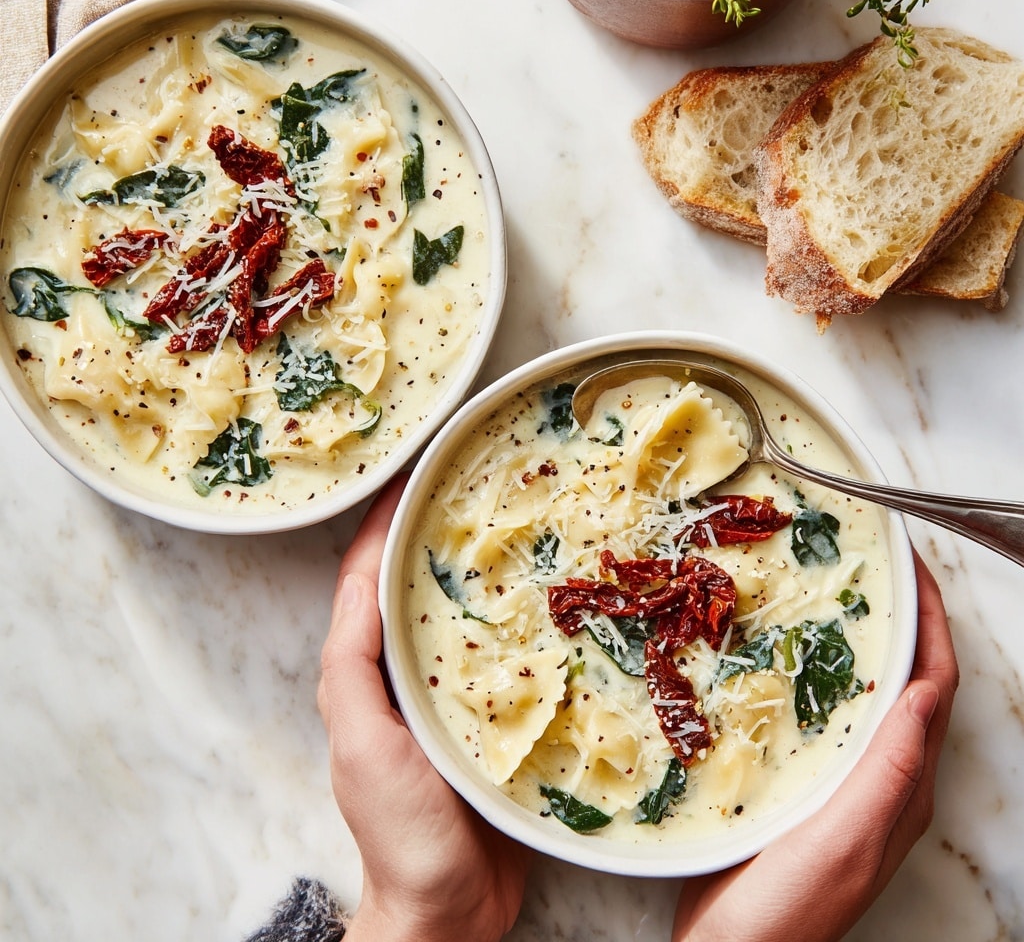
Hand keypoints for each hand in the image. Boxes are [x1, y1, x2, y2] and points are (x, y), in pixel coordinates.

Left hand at [318, 476, 530, 941]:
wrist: (447, 912)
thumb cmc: (398, 829)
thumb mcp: (363, 742)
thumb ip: (354, 667)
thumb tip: (361, 581)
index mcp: (371, 671)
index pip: (370, 578)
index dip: (387, 522)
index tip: (418, 471)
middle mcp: (412, 674)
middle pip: (424, 587)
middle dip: (445, 534)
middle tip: (484, 483)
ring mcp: (458, 696)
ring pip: (473, 617)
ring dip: (492, 572)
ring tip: (530, 525)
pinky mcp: (501, 721)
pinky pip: (514, 659)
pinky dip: (530, 624)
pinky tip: (563, 603)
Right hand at [673, 550, 958, 941]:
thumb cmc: (788, 907)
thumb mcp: (847, 837)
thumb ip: (890, 770)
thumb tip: (925, 691)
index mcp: (904, 786)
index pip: (933, 686)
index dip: (931, 622)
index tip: (912, 567)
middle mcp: (883, 781)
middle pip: (907, 682)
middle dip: (902, 621)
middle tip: (874, 568)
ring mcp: (844, 785)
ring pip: (866, 696)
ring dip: (862, 643)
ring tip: (833, 598)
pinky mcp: (804, 788)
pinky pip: (826, 716)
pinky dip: (820, 675)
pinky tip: (785, 659)